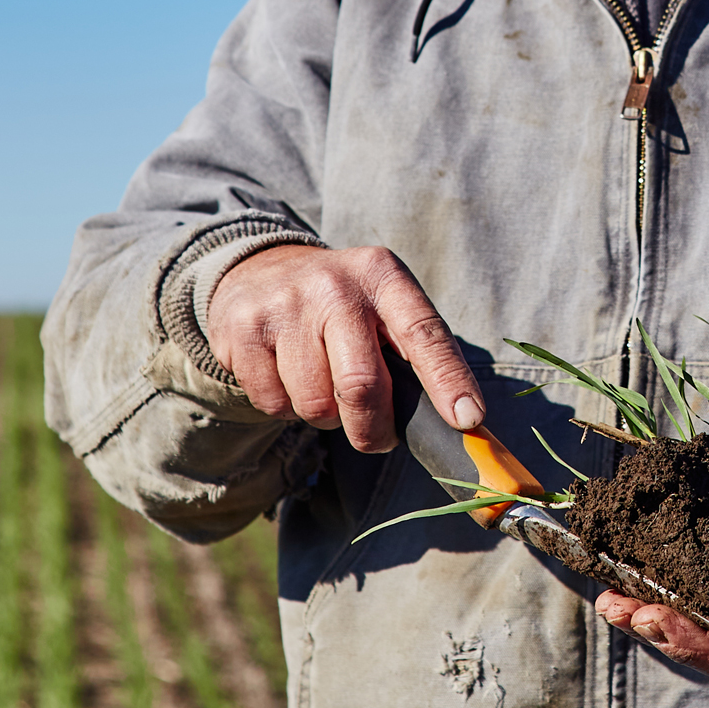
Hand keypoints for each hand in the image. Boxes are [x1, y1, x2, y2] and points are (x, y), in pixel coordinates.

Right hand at [204, 244, 482, 453]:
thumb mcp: (383, 305)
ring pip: (315, 405)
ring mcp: (283, 307)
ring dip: (326, 416)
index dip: (447, 380)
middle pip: (361, 385)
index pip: (422, 333)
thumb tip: (461, 421)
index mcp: (382, 276)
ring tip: (324, 386)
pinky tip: (287, 375)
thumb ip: (415, 352)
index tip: (467, 420)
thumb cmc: (342, 304)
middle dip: (374, 429)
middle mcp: (333, 286)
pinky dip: (286, 407)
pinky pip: (273, 405)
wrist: (260, 269)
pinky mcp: (241, 331)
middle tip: (379, 438)